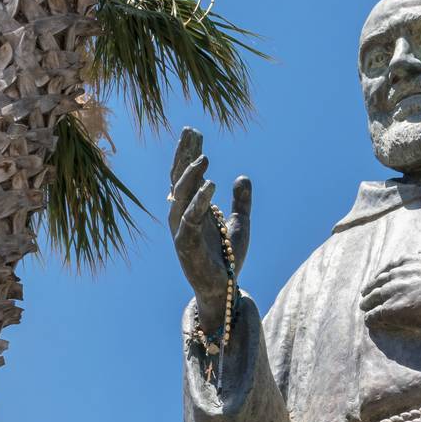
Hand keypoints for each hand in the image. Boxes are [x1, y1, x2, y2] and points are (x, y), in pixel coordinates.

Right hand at [169, 127, 250, 333]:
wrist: (224, 289)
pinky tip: (212, 183)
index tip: (195, 131)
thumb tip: (242, 176)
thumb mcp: (239, 224)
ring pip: (180, 196)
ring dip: (191, 175)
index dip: (189, 153)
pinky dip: (200, 201)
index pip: (186, 176)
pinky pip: (190, 218)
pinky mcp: (185, 245)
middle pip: (178, 179)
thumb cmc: (227, 258)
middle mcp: (181, 217)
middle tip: (191, 131)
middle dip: (184, 155)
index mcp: (191, 210)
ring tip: (206, 155)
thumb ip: (241, 202)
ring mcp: (180, 230)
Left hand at [359, 249, 420, 334]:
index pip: (392, 266)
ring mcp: (399, 292)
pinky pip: (377, 314)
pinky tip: (369, 321)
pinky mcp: (398, 310)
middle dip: (372, 287)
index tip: (381, 278)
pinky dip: (371, 318)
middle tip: (366, 294)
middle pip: (379, 281)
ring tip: (364, 308)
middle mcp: (404, 273)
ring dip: (368, 303)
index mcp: (417, 260)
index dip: (384, 273)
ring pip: (374, 297)